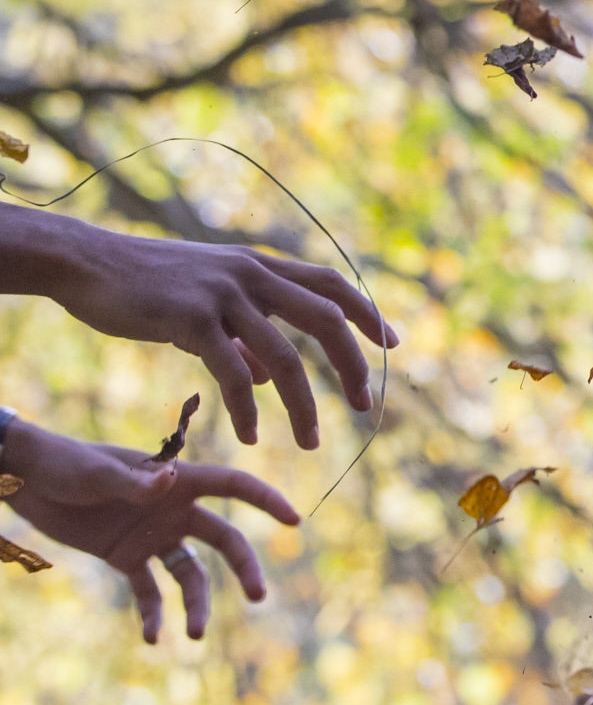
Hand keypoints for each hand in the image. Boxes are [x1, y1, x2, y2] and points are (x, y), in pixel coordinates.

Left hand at [1, 419, 298, 642]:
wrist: (25, 480)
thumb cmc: (65, 464)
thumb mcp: (96, 473)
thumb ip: (133, 483)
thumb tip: (169, 483)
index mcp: (176, 481)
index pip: (232, 487)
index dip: (265, 500)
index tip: (293, 521)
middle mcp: (173, 510)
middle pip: (223, 540)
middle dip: (243, 568)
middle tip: (257, 596)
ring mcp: (152, 535)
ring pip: (190, 573)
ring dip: (197, 603)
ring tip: (196, 635)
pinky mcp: (126, 556)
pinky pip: (148, 590)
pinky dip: (152, 614)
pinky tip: (152, 638)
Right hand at [13, 209, 396, 447]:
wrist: (87, 262)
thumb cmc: (147, 284)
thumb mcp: (207, 302)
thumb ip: (244, 337)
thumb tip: (270, 378)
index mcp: (261, 267)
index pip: (332, 285)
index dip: (368, 313)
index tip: (392, 345)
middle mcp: (251, 275)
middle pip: (326, 319)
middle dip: (352, 366)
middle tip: (366, 407)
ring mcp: (223, 295)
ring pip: (285, 357)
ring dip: (305, 405)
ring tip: (312, 442)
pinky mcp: (191, 319)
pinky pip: (233, 373)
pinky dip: (247, 410)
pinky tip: (254, 437)